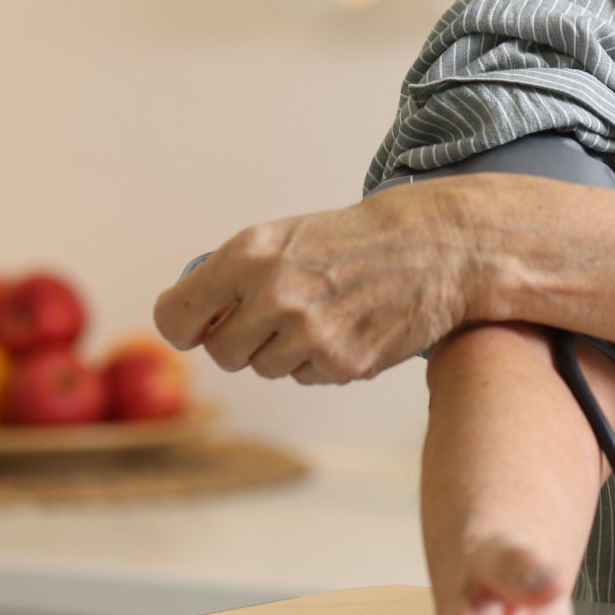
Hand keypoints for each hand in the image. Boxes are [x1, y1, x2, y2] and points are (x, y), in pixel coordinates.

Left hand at [151, 179, 488, 384]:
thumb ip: (235, 275)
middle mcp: (273, 294)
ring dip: (286, 351)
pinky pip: (306, 377)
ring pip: (266, 368)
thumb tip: (194, 324)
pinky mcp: (342, 363)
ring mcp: (309, 333)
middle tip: (278, 316)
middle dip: (243, 341)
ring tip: (326, 313)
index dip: (187, 325)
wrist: (438, 247)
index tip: (200, 326)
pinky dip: (322, 360)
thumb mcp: (287, 237)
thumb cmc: (358, 240)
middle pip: (222, 352)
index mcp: (250, 254)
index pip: (175, 315)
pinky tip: (351, 326)